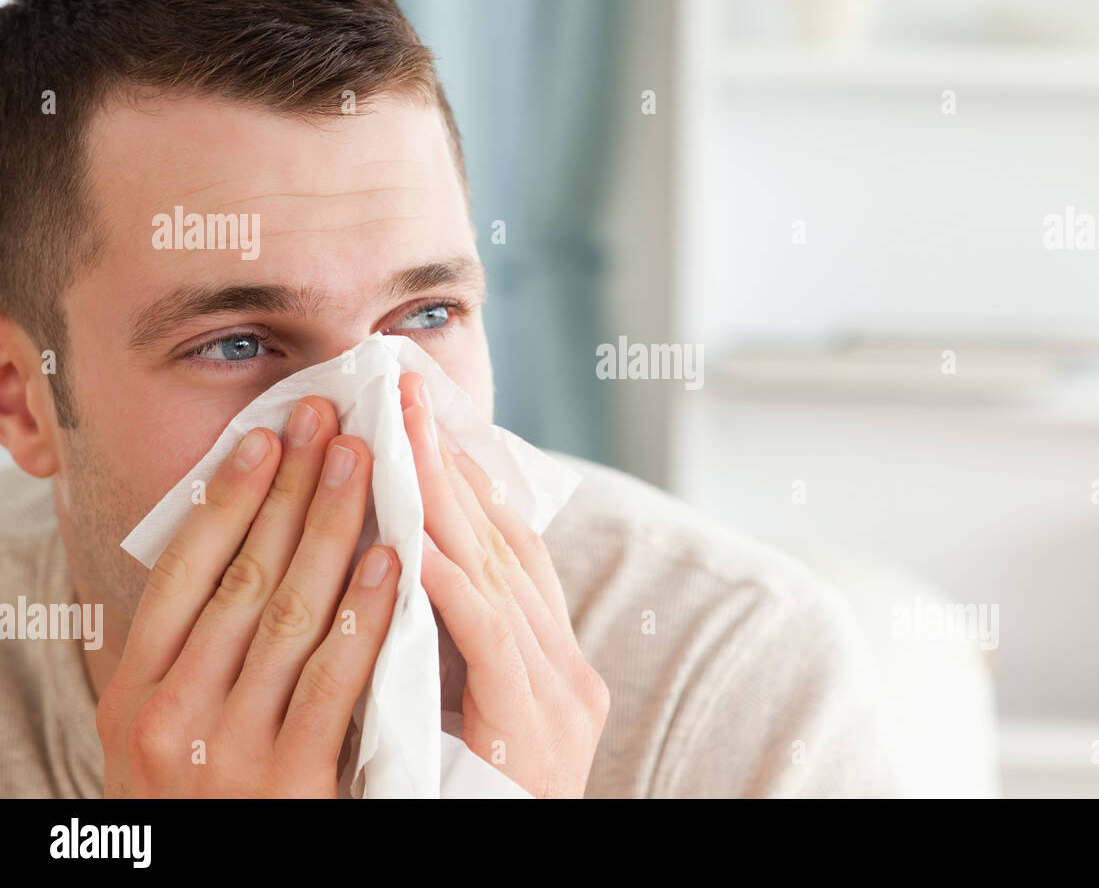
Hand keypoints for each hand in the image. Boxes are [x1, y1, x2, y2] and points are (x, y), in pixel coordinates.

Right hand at [97, 397, 399, 796]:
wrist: (224, 883)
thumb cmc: (208, 795)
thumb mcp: (172, 722)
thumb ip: (199, 645)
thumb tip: (242, 533)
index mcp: (136, 692)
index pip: (183, 573)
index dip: (229, 498)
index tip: (269, 435)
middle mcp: (171, 718)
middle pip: (243, 579)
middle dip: (293, 492)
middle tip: (333, 422)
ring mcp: (230, 754)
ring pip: (291, 618)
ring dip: (334, 530)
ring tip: (368, 463)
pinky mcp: (294, 786)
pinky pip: (338, 682)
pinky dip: (367, 612)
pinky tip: (395, 556)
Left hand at [398, 372, 609, 797]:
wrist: (507, 856)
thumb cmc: (468, 803)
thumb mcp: (468, 713)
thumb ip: (448, 649)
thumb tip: (394, 574)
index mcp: (552, 662)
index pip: (511, 550)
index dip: (467, 483)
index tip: (423, 424)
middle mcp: (568, 667)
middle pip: (504, 545)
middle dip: (453, 465)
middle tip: (409, 394)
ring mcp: (561, 694)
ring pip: (497, 576)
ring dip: (445, 501)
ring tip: (404, 436)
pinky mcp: (537, 724)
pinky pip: (489, 639)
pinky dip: (451, 584)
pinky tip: (415, 538)